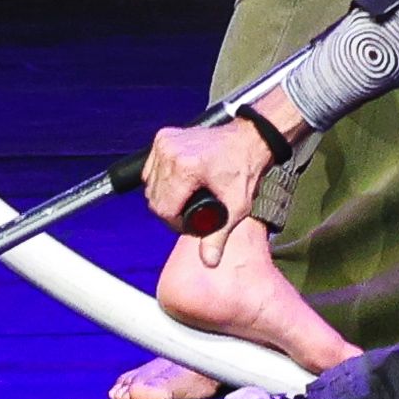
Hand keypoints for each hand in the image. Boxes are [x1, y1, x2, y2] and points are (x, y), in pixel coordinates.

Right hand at [138, 107, 285, 240]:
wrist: (249, 138)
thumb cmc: (244, 169)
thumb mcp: (235, 206)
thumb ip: (218, 235)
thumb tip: (209, 261)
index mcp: (186, 167)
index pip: (163, 209)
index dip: (174, 223)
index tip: (190, 222)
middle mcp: (170, 151)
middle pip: (154, 198)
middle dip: (169, 211)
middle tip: (189, 211)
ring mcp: (165, 141)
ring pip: (149, 184)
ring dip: (164, 196)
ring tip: (184, 197)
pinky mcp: (163, 136)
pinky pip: (150, 168)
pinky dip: (160, 179)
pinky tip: (177, 183)